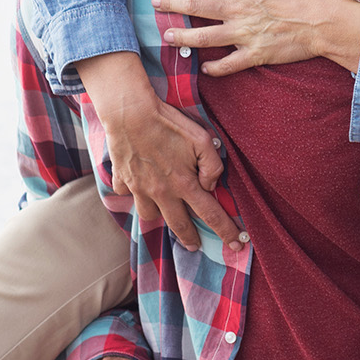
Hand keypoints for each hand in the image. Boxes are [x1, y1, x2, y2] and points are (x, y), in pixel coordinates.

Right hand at [77, 52, 242, 248]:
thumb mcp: (202, 139)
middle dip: (190, 239)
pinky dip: (132, 193)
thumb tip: (210, 186)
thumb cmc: (169, 123)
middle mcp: (161, 192)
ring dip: (159, 217)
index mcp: (184, 184)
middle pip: (178, 225)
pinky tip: (137, 186)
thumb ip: (212, 166)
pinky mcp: (123, 179)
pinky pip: (127, 194)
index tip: (236, 245)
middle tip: (195, 246)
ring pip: (149, 215)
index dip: (225, 231)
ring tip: (165, 212)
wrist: (129, 112)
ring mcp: (139, 188)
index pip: (210, 215)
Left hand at [154, 0, 359, 75]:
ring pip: (204, 38)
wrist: (324, 21)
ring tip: (168, 36)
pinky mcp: (255, 54)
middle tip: (155, 3)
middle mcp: (237, 10)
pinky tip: (204, 68)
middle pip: (195, 7)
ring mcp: (244, 35)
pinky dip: (215, 68)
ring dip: (182, 37)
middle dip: (171, 4)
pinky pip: (229, 64)